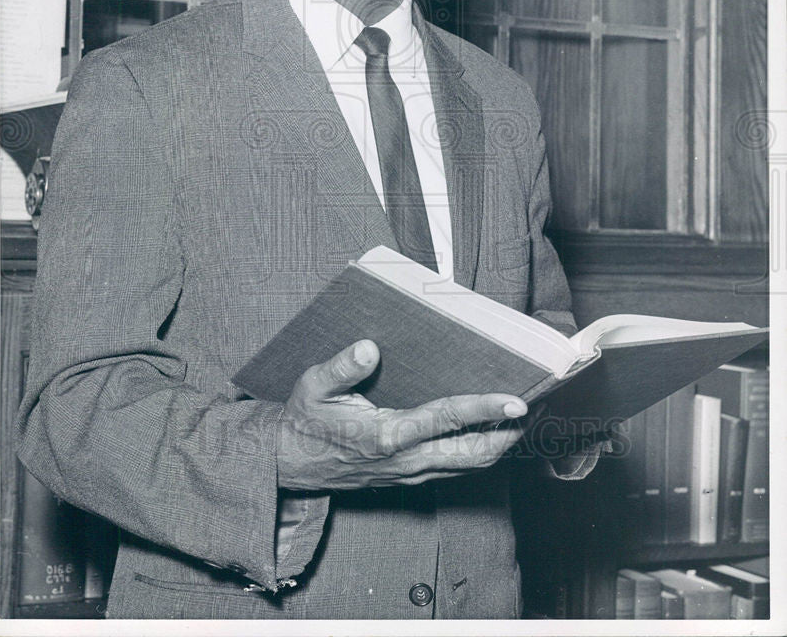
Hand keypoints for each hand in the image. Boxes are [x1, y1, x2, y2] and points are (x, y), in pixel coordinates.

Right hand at [275, 339, 528, 489]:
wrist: (289, 464)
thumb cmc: (305, 419)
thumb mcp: (313, 386)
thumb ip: (341, 367)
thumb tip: (368, 347)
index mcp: (385, 435)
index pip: (446, 419)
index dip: (483, 408)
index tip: (516, 400)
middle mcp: (405, 460)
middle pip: (473, 453)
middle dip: (509, 433)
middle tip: (537, 407)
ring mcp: (409, 474)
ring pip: (469, 465)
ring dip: (500, 444)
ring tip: (523, 418)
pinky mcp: (409, 479)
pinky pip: (455, 468)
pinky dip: (480, 452)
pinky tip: (490, 432)